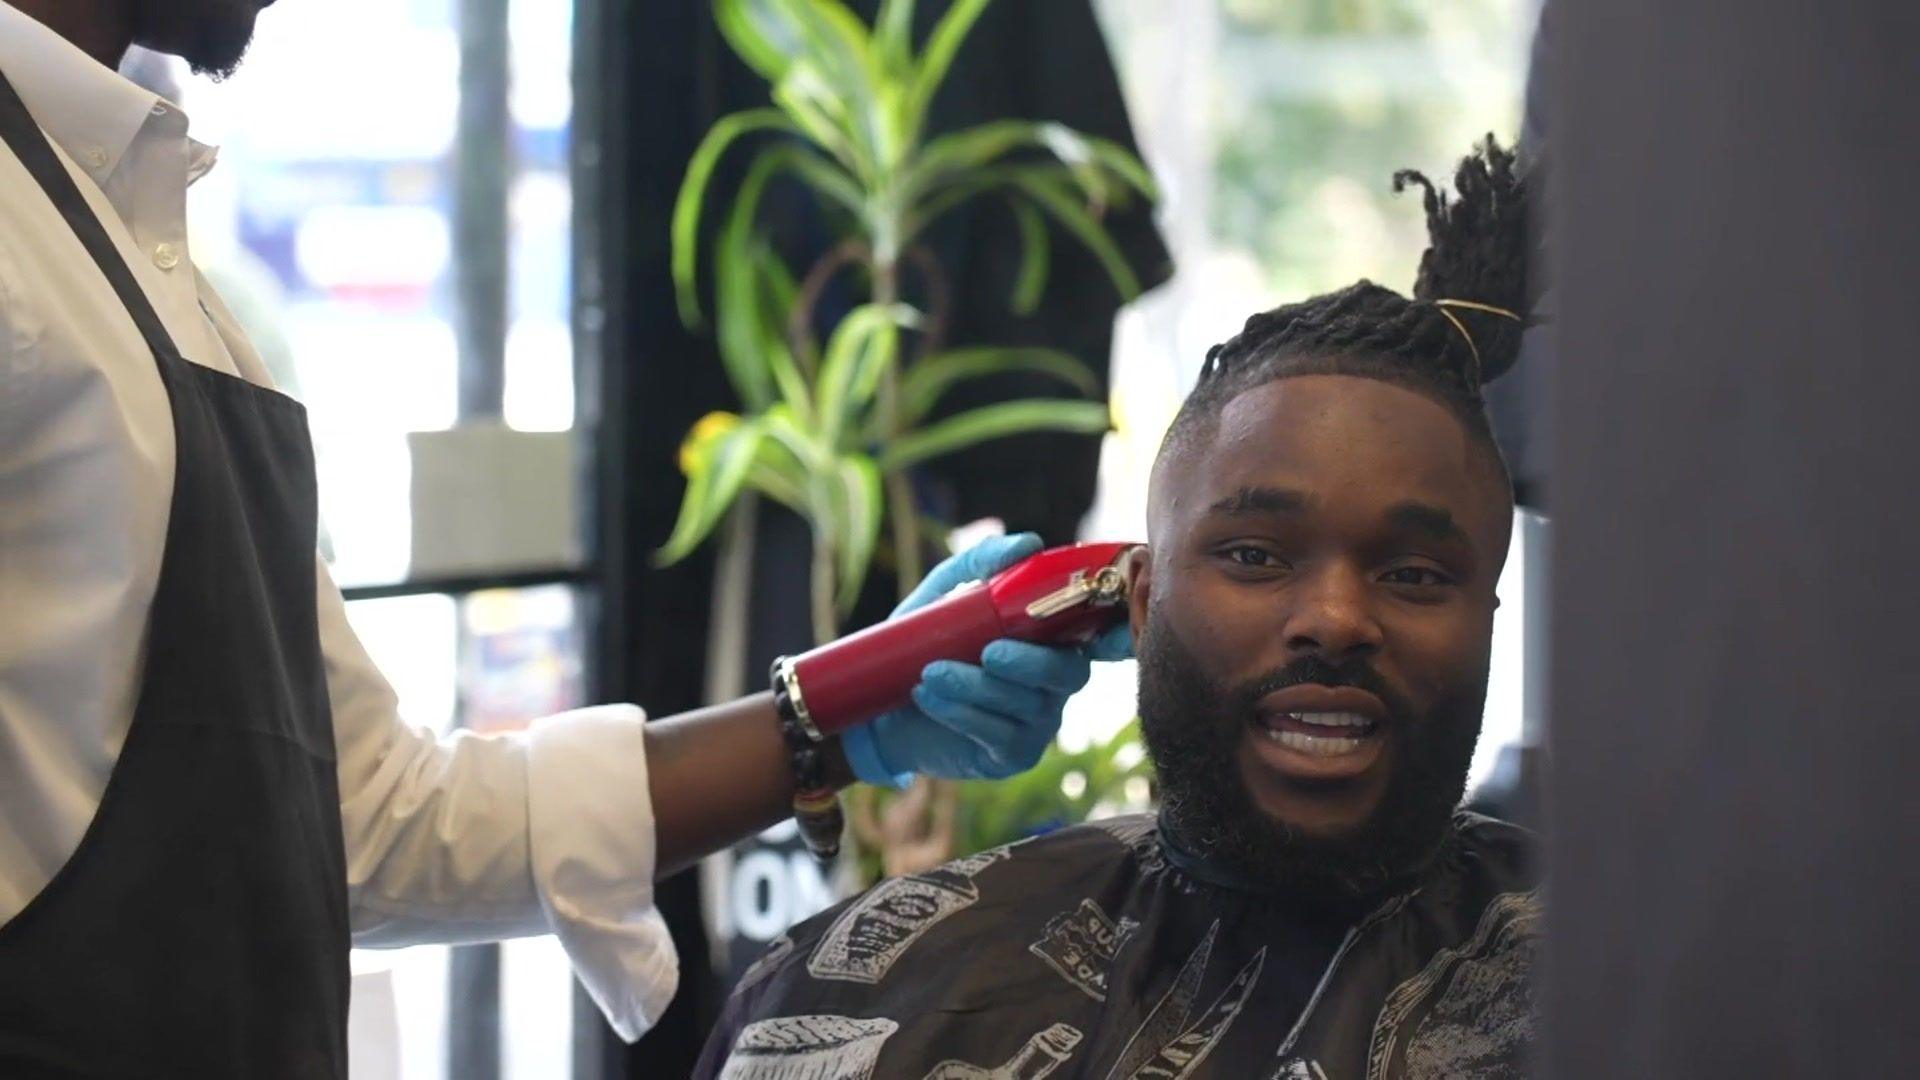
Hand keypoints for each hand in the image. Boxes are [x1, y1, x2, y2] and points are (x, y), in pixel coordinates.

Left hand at [840, 534, 1134, 786]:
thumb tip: (1027, 543)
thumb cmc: (922, 645)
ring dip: (976, 687)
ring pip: (1029, 705)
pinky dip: (963, 713)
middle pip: (1069, 673)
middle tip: (987, 651)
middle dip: (1029, 662)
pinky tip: (930, 698)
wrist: (880, 708)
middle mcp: (1055, 681)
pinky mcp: (1013, 754)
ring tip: (930, 673)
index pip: (1098, 635)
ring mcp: (1038, 722)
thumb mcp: (943, 595)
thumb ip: (981, 565)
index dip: (1110, 633)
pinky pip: (1002, 735)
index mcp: (1050, 638)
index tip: (1088, 624)